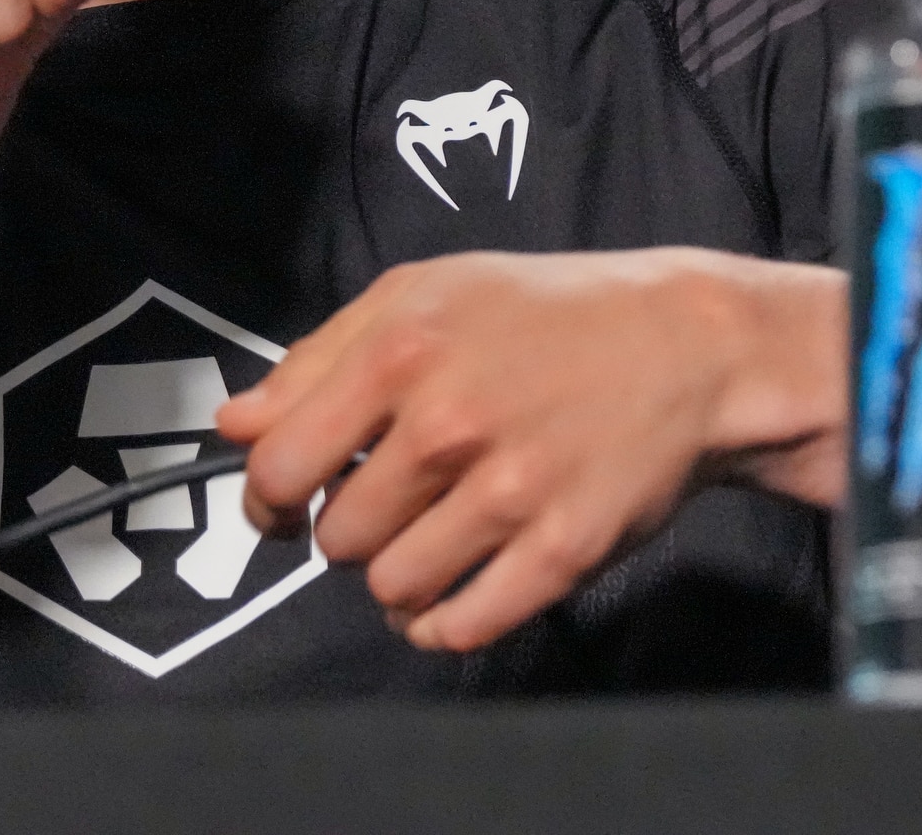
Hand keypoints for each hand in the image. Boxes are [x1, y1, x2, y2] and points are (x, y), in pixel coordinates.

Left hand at [215, 250, 844, 650]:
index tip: (283, 506)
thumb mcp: (424, 296)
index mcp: (401, 352)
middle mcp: (448, 424)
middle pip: (334, 536)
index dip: (265, 500)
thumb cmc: (543, 315)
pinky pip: (461, 626)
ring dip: (396, 577)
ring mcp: (510, 494)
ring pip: (391, 588)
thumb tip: (234, 426)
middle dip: (346, 529)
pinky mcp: (562, 552)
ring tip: (428, 539)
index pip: (277, 466)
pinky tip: (452, 593)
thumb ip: (318, 358)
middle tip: (388, 503)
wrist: (687, 346)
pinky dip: (440, 623)